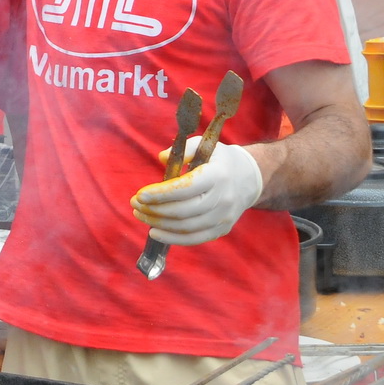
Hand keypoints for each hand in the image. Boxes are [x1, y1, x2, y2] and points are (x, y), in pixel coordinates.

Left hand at [131, 138, 263, 245]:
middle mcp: (222, 199)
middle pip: (183, 210)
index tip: (139, 194)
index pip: (185, 188)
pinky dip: (172, 238)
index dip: (160, 193)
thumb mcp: (205, 146)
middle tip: (134, 204)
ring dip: (158, 223)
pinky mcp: (222, 229)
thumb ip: (183, 150)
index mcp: (217, 175)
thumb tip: (162, 158)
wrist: (248, 179)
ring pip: (186, 226)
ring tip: (140, 215)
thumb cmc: (219, 160)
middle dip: (154, 209)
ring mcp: (223, 217)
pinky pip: (194, 238)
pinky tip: (154, 232)